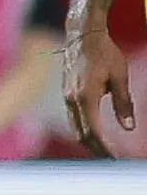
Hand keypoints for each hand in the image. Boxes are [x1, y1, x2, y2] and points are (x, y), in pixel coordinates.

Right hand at [65, 26, 134, 156]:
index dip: (105, 148)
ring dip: (90, 141)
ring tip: (106, 149)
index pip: (93, 131)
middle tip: (114, 159)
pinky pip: (73, 118)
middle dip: (97, 149)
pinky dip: (84, 130)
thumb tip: (128, 127)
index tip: (117, 158)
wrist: (82, 35)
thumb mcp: (120, 77)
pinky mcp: (66, 94)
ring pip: (75, 128)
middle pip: (81, 134)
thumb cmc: (104, 53)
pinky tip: (96, 132)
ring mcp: (66, 97)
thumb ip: (123, 103)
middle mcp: (71, 99)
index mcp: (85, 97)